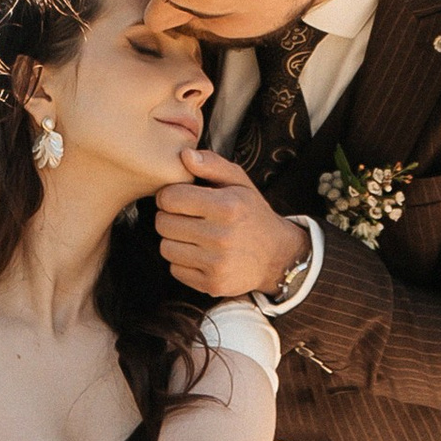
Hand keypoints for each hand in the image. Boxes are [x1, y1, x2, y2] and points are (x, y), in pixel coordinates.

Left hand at [155, 146, 307, 299]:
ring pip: (165, 247)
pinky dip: (182, 261)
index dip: (169, 195)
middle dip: (169, 217)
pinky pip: (175, 269)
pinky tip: (199, 253)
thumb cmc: (252, 213)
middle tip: (186, 216)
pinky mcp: (212, 284)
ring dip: (174, 240)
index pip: (169, 198)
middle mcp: (221, 237)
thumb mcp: (240, 182)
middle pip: (163, 224)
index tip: (180, 198)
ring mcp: (217, 264)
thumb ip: (212, 164)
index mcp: (227, 207)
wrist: (277, 257)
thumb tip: (184, 155)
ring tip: (193, 234)